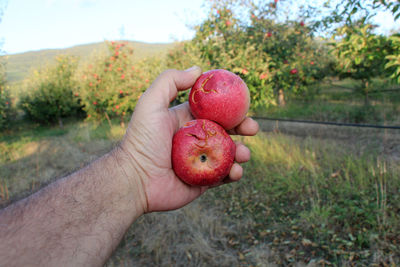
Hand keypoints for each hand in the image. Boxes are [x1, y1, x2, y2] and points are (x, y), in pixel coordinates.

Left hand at [120, 67, 258, 212]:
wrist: (136, 179)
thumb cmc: (143, 140)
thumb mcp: (151, 103)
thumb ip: (170, 81)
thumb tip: (198, 69)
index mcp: (187, 120)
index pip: (214, 111)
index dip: (231, 107)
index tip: (244, 105)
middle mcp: (196, 139)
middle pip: (227, 131)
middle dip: (243, 128)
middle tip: (252, 129)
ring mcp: (201, 160)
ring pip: (229, 153)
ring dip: (242, 152)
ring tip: (243, 154)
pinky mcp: (204, 180)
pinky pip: (224, 175)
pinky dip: (235, 173)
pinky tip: (235, 171)